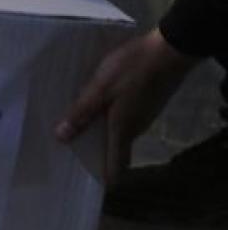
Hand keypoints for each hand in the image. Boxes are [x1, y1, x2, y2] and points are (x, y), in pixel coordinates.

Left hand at [55, 28, 199, 183]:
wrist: (169, 49)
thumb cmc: (132, 69)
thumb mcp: (100, 88)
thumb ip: (82, 112)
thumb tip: (61, 138)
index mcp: (123, 130)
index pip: (116, 167)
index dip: (102, 177)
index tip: (81, 180)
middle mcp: (135, 129)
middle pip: (115, 151)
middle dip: (94, 153)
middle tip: (66, 148)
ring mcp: (143, 116)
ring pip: (118, 133)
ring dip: (99, 133)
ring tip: (72, 125)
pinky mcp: (145, 103)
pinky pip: (123, 118)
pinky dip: (107, 118)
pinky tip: (92, 106)